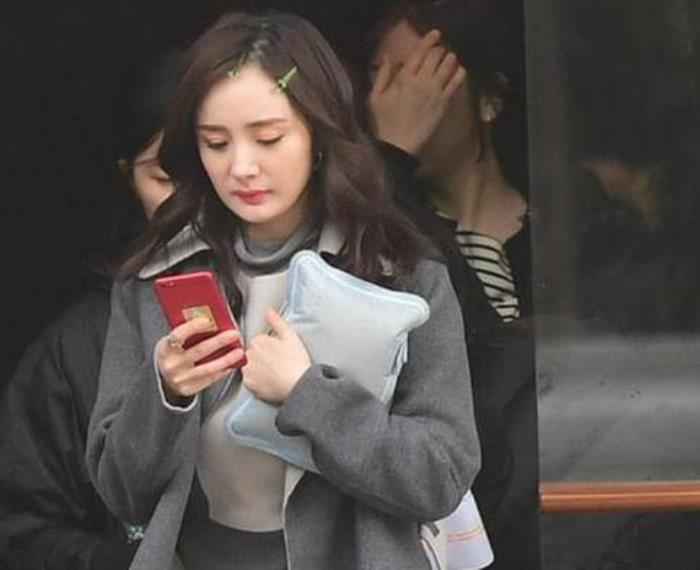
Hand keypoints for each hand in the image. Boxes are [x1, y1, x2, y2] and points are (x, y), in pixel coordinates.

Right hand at [156, 317, 243, 402]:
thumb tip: (211, 320)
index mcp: (165, 348)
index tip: (208, 320)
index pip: (178, 335)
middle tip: (234, 334)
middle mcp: (171, 364)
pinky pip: (209, 379)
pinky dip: (222, 371)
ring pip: (207, 368)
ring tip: (239, 352)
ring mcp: (180, 379)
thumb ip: (187, 333)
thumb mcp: (171, 341)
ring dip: (226, 359)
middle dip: (219, 341)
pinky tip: (232, 364)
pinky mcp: (188, 389)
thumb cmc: (172, 354)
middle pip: (198, 351)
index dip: (193, 327)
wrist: (163, 378)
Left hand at [242, 309, 310, 403]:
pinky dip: (257, 382)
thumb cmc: (296, 362)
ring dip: (258, 370)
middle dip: (262, 358)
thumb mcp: (290, 336)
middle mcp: (250, 354)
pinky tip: (269, 382)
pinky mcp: (248, 384)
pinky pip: (250, 381)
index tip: (278, 354)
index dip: (270, 348)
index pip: (259, 342)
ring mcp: (248, 369)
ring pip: (250, 367)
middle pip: (253, 354)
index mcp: (259, 340)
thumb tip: (268, 311)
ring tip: (274, 374)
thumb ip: (277, 322)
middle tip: (277, 364)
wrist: (298, 384)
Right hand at [368, 29, 465, 154]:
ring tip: (449, 60)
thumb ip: (382, 76)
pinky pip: (457, 82)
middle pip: (436, 55)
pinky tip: (458, 73)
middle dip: (439, 50)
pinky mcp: (444, 103)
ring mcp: (435, 92)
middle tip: (440, 51)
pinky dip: (459, 73)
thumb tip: (389, 59)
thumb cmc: (382, 123)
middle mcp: (421, 82)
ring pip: (449, 65)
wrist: (397, 146)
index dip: (429, 40)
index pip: (419, 52)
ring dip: (450, 58)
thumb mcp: (374, 98)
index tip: (435, 34)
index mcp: (403, 79)